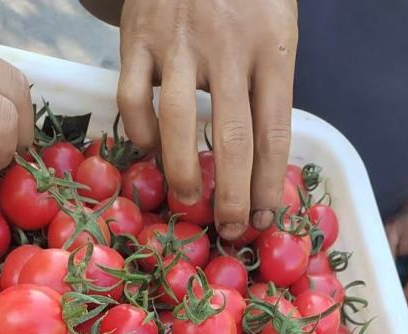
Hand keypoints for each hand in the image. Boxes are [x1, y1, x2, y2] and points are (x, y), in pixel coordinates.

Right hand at [117, 0, 297, 239]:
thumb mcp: (275, 30)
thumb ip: (269, 88)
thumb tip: (262, 167)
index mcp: (272, 48)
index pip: (274, 132)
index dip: (269, 185)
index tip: (265, 219)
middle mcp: (228, 46)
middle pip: (233, 138)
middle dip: (233, 196)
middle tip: (230, 229)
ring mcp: (179, 42)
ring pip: (178, 122)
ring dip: (183, 172)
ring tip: (188, 201)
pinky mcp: (137, 38)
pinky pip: (133, 97)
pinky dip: (140, 131)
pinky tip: (150, 148)